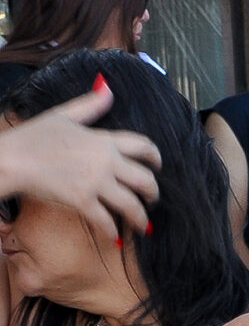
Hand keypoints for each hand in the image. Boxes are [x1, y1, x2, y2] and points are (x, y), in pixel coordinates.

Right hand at [0, 85, 158, 241]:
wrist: (12, 159)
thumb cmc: (34, 137)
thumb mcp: (64, 115)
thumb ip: (90, 105)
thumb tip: (107, 87)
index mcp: (104, 140)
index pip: (143, 145)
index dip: (155, 157)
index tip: (157, 165)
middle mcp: (106, 161)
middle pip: (145, 179)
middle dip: (153, 193)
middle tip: (152, 199)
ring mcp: (95, 182)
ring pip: (132, 204)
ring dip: (141, 218)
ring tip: (143, 225)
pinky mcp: (82, 201)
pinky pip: (106, 221)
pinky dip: (112, 232)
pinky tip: (115, 238)